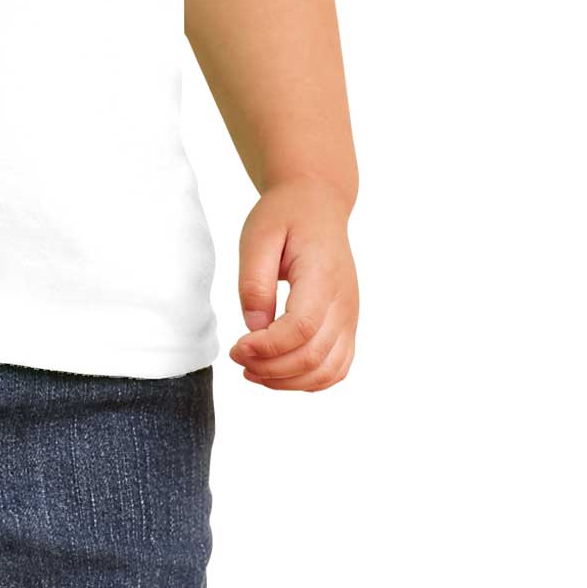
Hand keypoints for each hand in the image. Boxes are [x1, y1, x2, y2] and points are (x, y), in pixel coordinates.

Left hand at [229, 181, 359, 391]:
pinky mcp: (347, 325)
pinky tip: (277, 372)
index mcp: (322, 275)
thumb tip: (254, 327)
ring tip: (253, 370)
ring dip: (287, 382)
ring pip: (328, 371)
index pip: (301, 328)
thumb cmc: (285, 217)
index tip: (236, 347)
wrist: (318, 205)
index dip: (267, 348)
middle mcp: (344, 301)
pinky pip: (337, 368)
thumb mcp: (257, 236)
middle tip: (237, 357)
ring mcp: (350, 316)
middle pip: (314, 356)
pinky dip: (308, 381)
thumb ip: (254, 282)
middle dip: (270, 368)